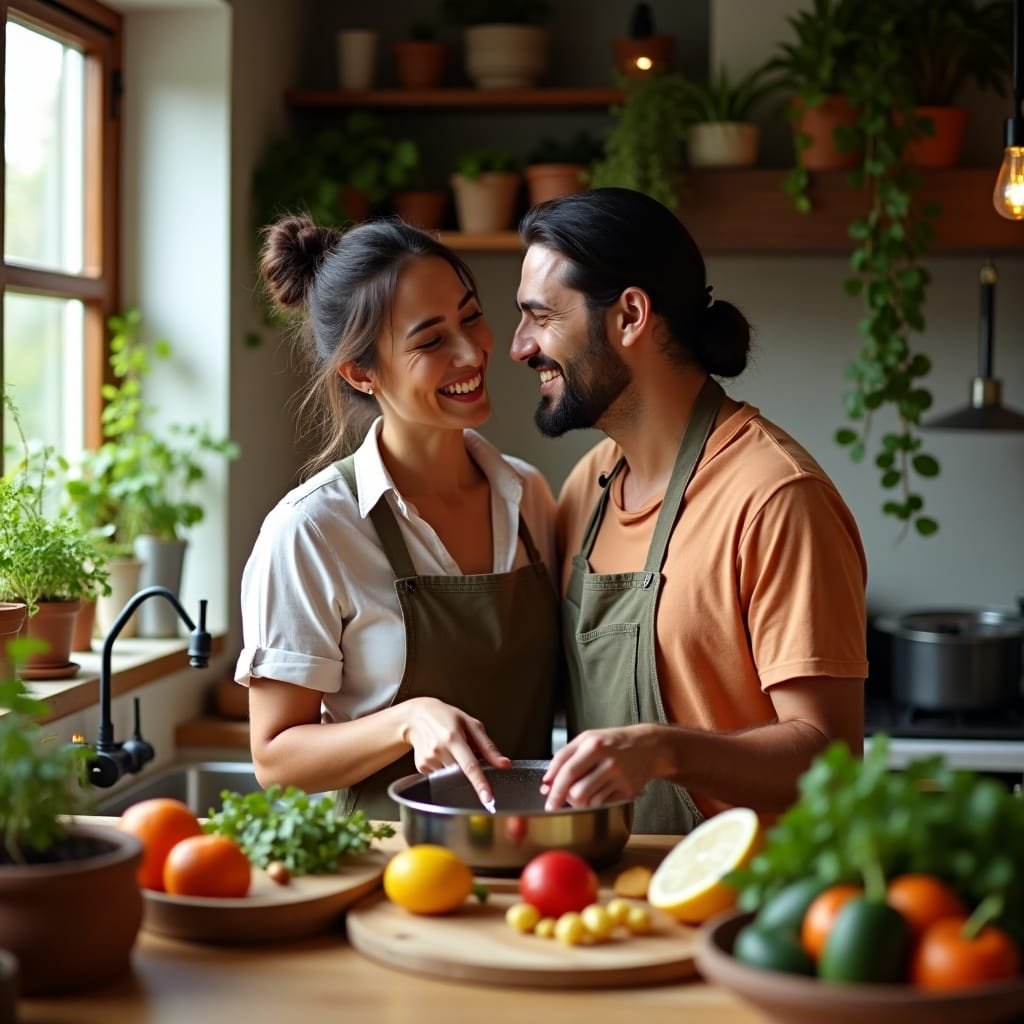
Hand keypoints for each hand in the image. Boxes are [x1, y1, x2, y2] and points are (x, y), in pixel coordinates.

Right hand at [400, 697, 509, 807]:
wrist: (416, 716)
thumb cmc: (447, 717)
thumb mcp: (471, 725)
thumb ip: (489, 747)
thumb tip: (505, 764)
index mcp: (453, 738)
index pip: (470, 766)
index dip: (480, 784)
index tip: (488, 800)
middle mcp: (438, 750)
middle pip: (461, 774)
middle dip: (468, 770)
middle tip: (464, 752)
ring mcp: (428, 760)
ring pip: (452, 777)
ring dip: (456, 768)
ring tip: (450, 749)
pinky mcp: (421, 768)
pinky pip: (441, 776)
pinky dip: (446, 768)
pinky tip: (441, 754)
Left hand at [541, 725, 663, 810]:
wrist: (648, 746)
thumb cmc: (612, 742)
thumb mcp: (587, 739)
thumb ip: (563, 757)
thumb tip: (547, 782)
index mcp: (594, 745)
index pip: (567, 771)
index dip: (554, 788)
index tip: (547, 798)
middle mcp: (608, 761)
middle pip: (576, 792)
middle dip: (564, 799)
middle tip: (562, 799)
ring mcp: (620, 778)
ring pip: (589, 802)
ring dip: (579, 802)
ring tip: (582, 792)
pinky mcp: (628, 792)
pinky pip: (603, 806)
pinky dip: (595, 803)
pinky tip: (597, 792)